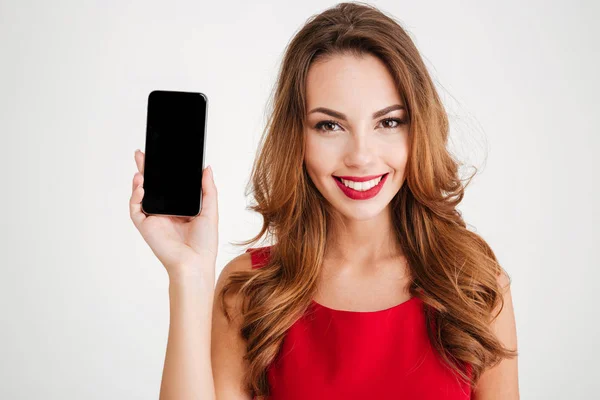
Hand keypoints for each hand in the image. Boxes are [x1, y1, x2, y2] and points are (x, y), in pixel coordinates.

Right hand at [129, 149, 218, 278]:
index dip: (164, 170)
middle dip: (146, 169)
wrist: (196, 263)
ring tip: (141, 168)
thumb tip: (206, 168)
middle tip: (142, 153)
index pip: (169, 185)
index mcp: (180, 207)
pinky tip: (141, 188)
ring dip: (138, 181)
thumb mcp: (210, 210)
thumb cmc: (205, 242)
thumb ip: (208, 189)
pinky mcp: (146, 226)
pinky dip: (135, 197)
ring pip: (141, 195)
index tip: (163, 155)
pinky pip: (136, 209)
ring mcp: (154, 218)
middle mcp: (165, 211)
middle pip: (152, 186)